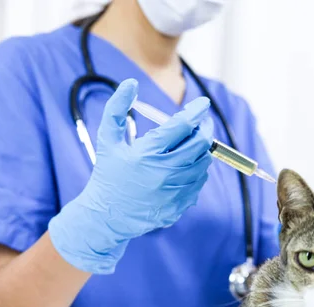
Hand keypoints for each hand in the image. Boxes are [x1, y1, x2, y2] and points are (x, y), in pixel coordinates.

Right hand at [49, 79, 212, 273]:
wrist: (108, 217)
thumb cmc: (108, 174)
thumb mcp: (108, 139)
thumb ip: (117, 108)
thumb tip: (131, 83)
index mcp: (147, 154)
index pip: (182, 126)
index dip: (196, 111)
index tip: (203, 103)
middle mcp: (164, 173)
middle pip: (200, 144)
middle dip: (205, 128)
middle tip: (202, 122)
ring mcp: (175, 191)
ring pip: (203, 163)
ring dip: (202, 149)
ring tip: (191, 143)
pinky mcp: (181, 205)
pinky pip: (199, 181)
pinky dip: (197, 169)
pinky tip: (185, 165)